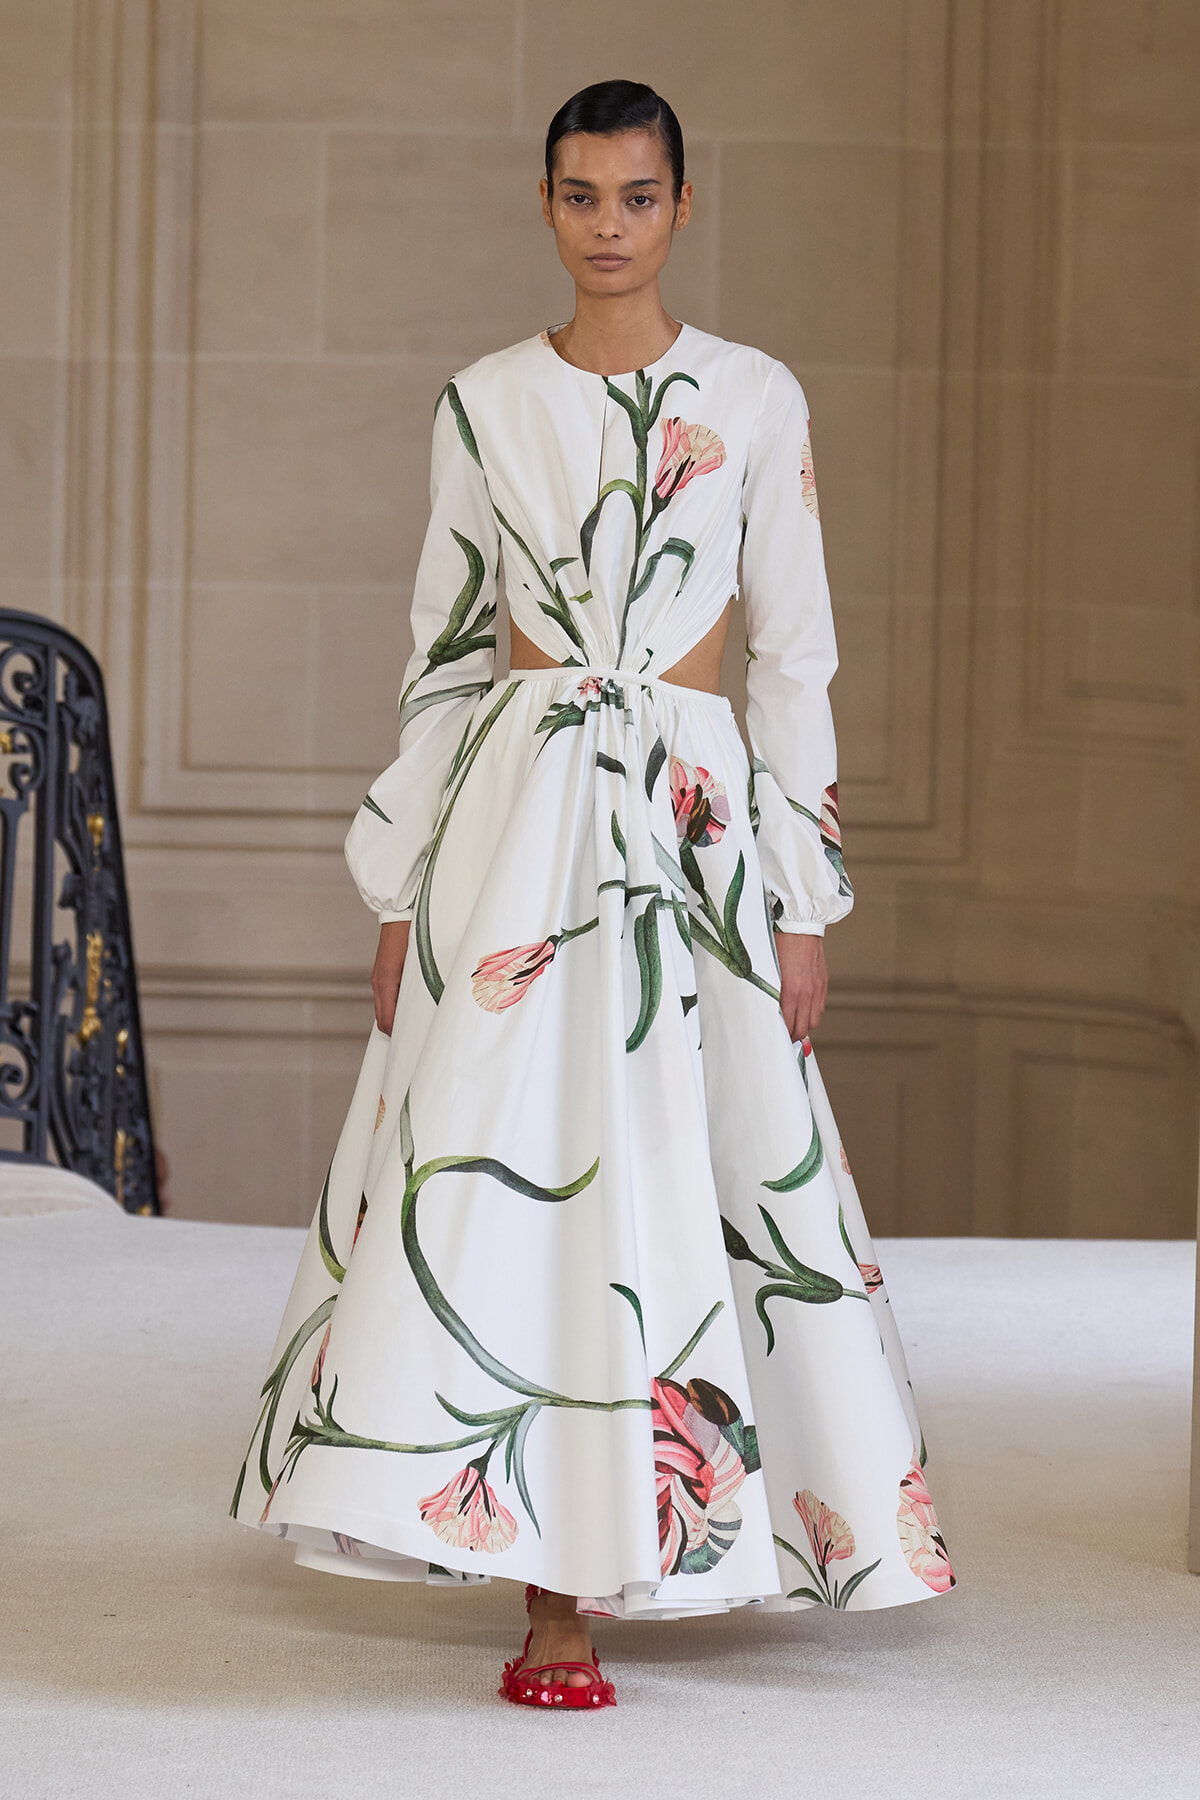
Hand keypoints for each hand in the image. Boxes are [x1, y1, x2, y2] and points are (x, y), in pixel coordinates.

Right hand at [371, 920, 410, 1035]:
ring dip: (395, 1018)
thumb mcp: (419, 962)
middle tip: (415, 1038)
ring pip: (383, 1009)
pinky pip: (385, 998)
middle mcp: (379, 983)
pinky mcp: (382, 974)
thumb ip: (421, 986)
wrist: (399, 914)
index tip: (411, 1042)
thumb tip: (429, 1005)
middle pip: (383, 1019)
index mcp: (386, 983)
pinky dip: (395, 1007)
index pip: (386, 1021)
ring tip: (414, 1025)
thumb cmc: (411, 934)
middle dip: (396, 1031)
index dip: (397, 1035)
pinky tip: (409, 1006)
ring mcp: (378, 978)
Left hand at [774, 931, 826, 1042]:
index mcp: (789, 992)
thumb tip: (775, 1013)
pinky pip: (820, 1008)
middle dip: (793, 1034)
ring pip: (813, 1021)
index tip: (778, 1036)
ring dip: (804, 1025)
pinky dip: (812, 1012)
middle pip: (802, 1028)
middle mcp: (805, 994)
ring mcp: (816, 990)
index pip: (788, 1026)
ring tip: (795, 1022)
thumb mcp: (769, 972)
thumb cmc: (778, 946)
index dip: (783, 1035)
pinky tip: (804, 1007)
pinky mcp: (823, 984)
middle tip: (786, 1034)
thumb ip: (772, 995)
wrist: (798, 927)